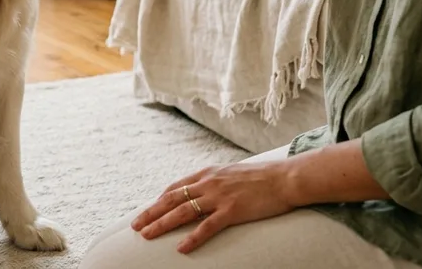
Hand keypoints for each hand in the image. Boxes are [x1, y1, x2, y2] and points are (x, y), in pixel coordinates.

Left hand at [131, 161, 297, 253]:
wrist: (285, 178)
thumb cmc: (263, 177)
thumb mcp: (232, 173)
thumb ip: (216, 181)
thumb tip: (205, 191)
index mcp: (208, 173)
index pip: (176, 187)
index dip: (160, 200)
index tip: (148, 209)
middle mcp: (208, 183)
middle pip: (172, 199)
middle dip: (151, 212)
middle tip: (136, 225)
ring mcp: (219, 197)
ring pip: (182, 212)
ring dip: (162, 224)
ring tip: (147, 235)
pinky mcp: (232, 211)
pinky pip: (207, 227)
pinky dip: (192, 238)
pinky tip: (181, 248)